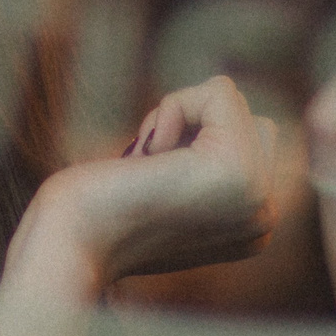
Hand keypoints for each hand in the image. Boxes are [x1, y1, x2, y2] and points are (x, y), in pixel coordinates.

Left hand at [13, 76, 281, 298]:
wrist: (69, 243)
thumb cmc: (93, 213)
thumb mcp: (162, 186)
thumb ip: (200, 158)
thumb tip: (220, 97)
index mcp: (251, 229)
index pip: (247, 141)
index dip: (189, 142)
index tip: (151, 186)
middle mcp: (265, 219)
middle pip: (250, 118)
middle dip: (192, 126)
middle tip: (149, 174)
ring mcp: (257, 198)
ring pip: (234, 103)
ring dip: (177, 118)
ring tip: (147, 169)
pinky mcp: (238, 171)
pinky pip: (220, 91)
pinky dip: (173, 106)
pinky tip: (148, 158)